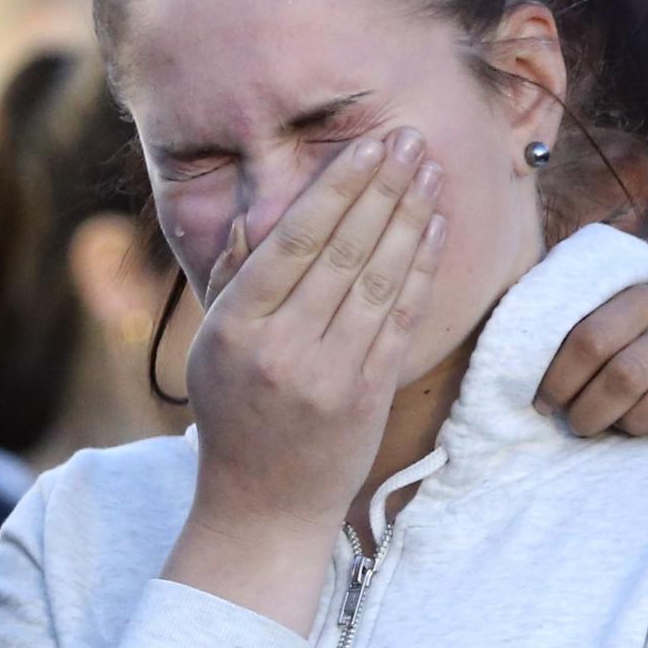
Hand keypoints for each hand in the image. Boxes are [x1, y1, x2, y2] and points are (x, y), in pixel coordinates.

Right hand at [180, 128, 449, 548]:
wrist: (263, 509)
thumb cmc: (234, 420)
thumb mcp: (210, 349)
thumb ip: (230, 279)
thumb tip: (252, 213)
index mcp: (237, 328)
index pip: (296, 241)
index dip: (339, 189)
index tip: (368, 147)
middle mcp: (284, 347)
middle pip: (345, 250)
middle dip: (384, 187)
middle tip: (411, 138)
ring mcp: (330, 373)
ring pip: (381, 277)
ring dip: (411, 216)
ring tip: (431, 168)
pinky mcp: (369, 394)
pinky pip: (402, 317)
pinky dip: (422, 266)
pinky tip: (436, 226)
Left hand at [538, 288, 647, 440]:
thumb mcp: (626, 334)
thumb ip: (582, 345)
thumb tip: (527, 389)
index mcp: (643, 302)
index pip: (589, 339)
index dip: (559, 380)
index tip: (545, 406)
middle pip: (627, 372)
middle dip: (593, 411)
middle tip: (582, 427)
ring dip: (639, 422)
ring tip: (626, 428)